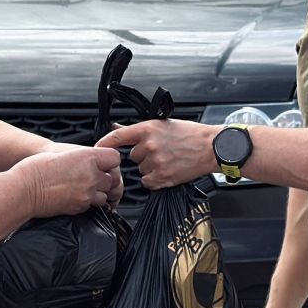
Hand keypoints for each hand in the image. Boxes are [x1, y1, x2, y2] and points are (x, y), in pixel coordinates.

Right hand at [14, 146, 121, 216]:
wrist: (24, 189)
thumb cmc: (37, 168)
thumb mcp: (64, 154)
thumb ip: (83, 158)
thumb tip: (94, 163)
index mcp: (87, 157)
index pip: (115, 158)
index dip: (108, 161)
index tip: (101, 163)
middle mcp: (90, 175)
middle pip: (112, 178)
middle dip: (103, 178)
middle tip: (89, 177)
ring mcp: (87, 193)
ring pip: (105, 194)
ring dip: (97, 192)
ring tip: (80, 188)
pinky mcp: (80, 207)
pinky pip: (92, 205)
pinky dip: (87, 202)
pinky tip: (73, 196)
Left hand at [95, 119, 218, 189]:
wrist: (211, 148)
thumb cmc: (189, 134)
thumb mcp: (163, 124)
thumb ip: (137, 130)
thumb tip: (115, 128)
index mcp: (148, 129)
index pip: (117, 136)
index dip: (104, 143)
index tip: (97, 148)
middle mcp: (149, 145)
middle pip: (132, 156)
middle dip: (143, 155)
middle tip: (162, 151)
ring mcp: (155, 163)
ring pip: (141, 170)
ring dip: (150, 167)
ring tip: (169, 159)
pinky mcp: (162, 178)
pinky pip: (148, 182)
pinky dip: (155, 179)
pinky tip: (169, 170)